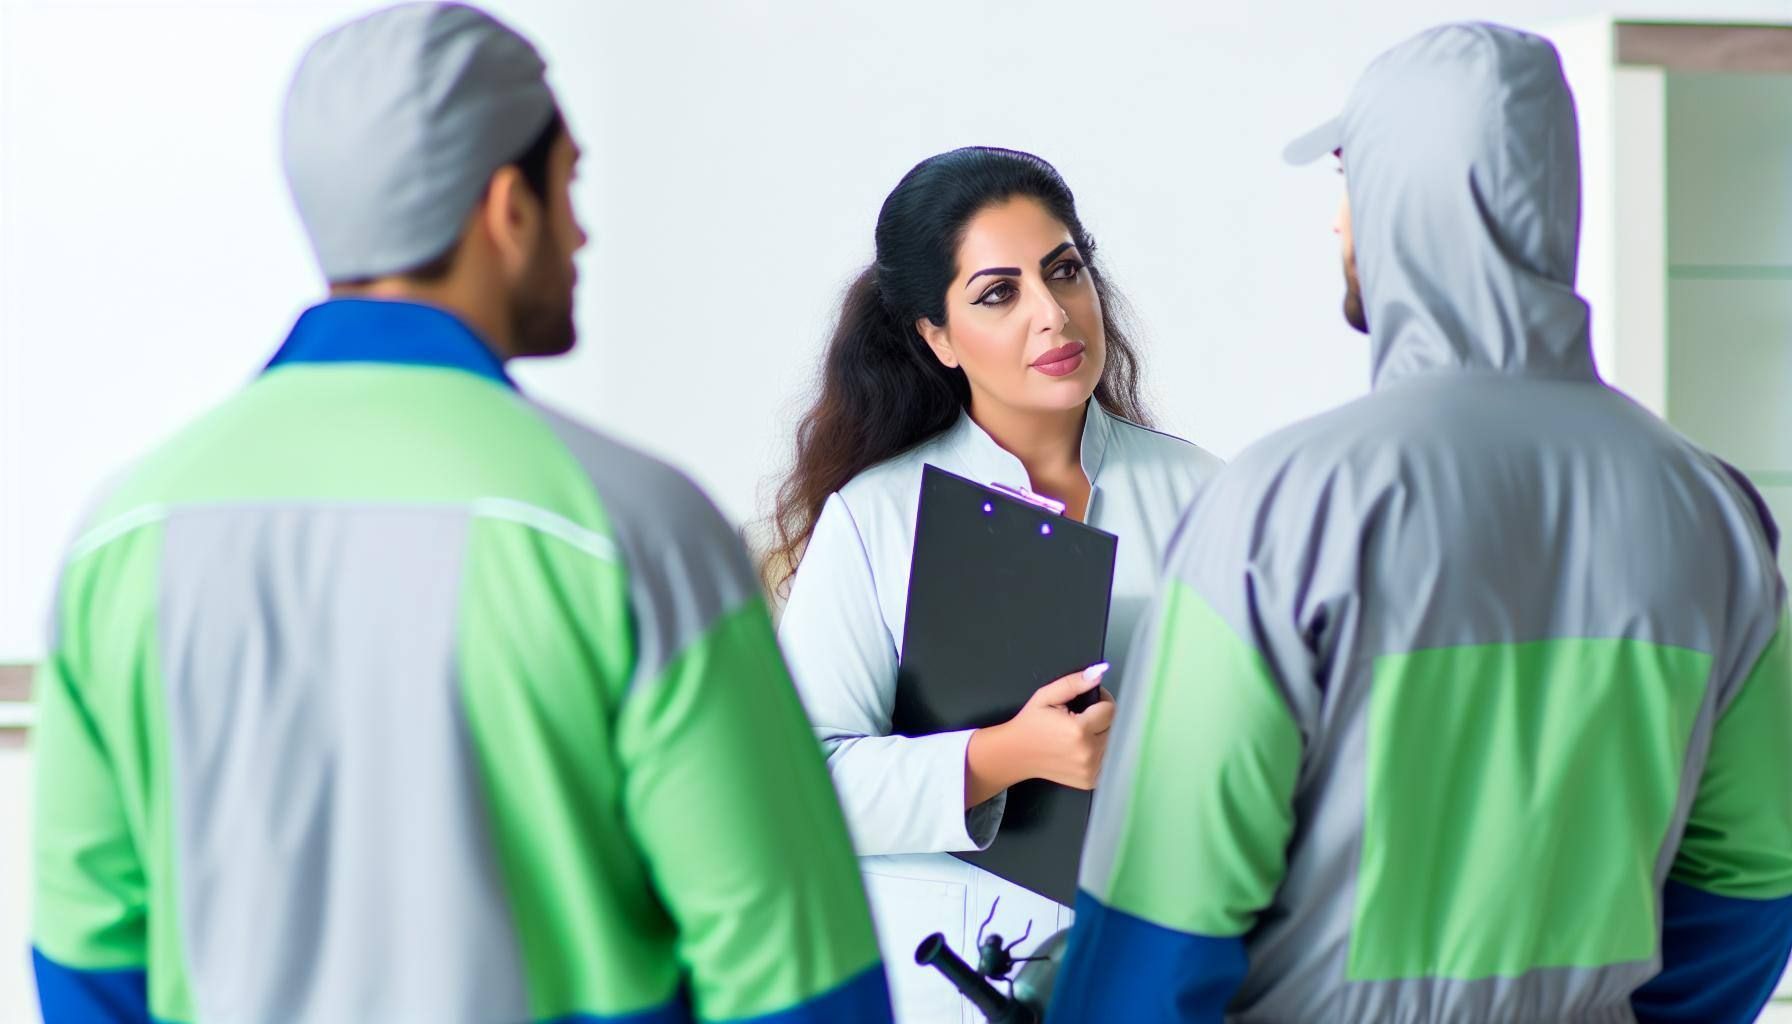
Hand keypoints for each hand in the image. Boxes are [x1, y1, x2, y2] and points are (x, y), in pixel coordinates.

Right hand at [965, 663, 1115, 806]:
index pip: (1110, 709)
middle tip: (1082, 716)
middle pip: (1114, 727)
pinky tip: (1082, 747)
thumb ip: (1073, 683)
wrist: (1015, 754)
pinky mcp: (1091, 780)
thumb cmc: (1030, 724)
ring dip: (1102, 735)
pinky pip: (1107, 760)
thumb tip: (1098, 673)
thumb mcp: (1046, 696)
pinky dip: (1099, 751)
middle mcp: (1088, 753)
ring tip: (1081, 732)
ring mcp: (1091, 770)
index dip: (1101, 700)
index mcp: (1079, 730)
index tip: (1089, 701)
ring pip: (1113, 743)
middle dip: (1102, 718)